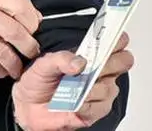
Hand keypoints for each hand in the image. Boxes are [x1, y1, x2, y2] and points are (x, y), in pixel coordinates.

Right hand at [0, 0, 42, 78]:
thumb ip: (3, 6)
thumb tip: (36, 19)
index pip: (21, 5)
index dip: (33, 23)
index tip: (33, 32)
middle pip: (15, 31)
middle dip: (28, 47)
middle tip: (31, 53)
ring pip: (3, 51)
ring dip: (14, 64)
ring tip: (16, 68)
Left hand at [11, 31, 133, 130]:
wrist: (29, 107)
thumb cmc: (39, 82)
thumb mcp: (44, 63)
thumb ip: (61, 59)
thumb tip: (80, 62)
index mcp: (90, 56)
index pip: (115, 42)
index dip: (118, 39)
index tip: (111, 39)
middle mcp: (100, 72)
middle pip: (123, 62)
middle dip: (110, 63)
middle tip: (93, 67)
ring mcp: (100, 92)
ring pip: (109, 87)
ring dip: (91, 89)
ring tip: (74, 89)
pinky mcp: (95, 111)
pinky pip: (99, 108)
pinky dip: (86, 106)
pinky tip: (75, 105)